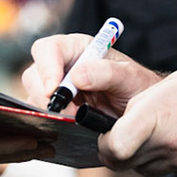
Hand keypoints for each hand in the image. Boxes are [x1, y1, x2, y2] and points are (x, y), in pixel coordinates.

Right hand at [21, 33, 163, 118]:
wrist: (143, 113)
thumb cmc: (137, 88)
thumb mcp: (130, 77)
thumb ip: (107, 72)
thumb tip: (77, 76)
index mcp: (77, 48)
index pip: (48, 49)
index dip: (47, 67)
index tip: (54, 89)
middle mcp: (62, 66)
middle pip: (34, 74)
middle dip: (46, 96)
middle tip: (68, 113)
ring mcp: (56, 90)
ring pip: (33, 97)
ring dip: (50, 112)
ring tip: (76, 121)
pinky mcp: (55, 110)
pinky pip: (40, 116)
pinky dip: (50, 123)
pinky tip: (69, 128)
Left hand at [101, 58, 176, 176]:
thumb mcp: (171, 84)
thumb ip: (141, 106)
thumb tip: (119, 121)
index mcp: (158, 116)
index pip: (112, 149)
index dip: (104, 144)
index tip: (107, 135)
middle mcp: (171, 145)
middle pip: (127, 164)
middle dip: (123, 151)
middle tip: (131, 133)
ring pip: (149, 169)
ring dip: (148, 155)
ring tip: (168, 130)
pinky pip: (175, 171)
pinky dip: (175, 159)